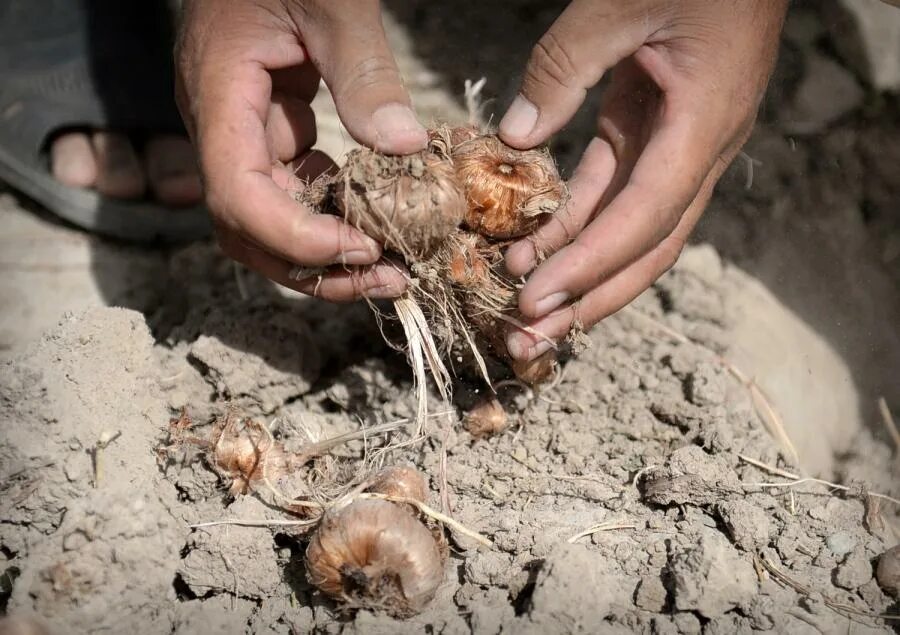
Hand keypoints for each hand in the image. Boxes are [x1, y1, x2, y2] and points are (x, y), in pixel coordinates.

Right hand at [175, 0, 424, 300]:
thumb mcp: (335, 0)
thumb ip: (364, 71)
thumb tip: (405, 148)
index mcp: (220, 92)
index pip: (236, 195)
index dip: (295, 237)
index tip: (362, 246)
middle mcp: (220, 123)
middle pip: (245, 227)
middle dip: (312, 266)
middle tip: (386, 276)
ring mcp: (241, 129)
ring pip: (265, 219)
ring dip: (323, 253)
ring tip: (388, 263)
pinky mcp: (267, 127)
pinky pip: (290, 188)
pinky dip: (329, 213)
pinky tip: (373, 214)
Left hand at [500, 0, 786, 360]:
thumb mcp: (619, 4)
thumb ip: (563, 67)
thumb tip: (515, 139)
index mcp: (704, 123)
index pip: (646, 217)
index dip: (591, 265)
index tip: (536, 299)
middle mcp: (699, 149)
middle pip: (648, 248)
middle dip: (590, 299)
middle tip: (532, 340)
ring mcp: (680, 143)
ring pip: (632, 230)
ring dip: (579, 271)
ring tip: (524, 307)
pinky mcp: (655, 130)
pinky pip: (615, 190)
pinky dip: (576, 223)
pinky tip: (535, 249)